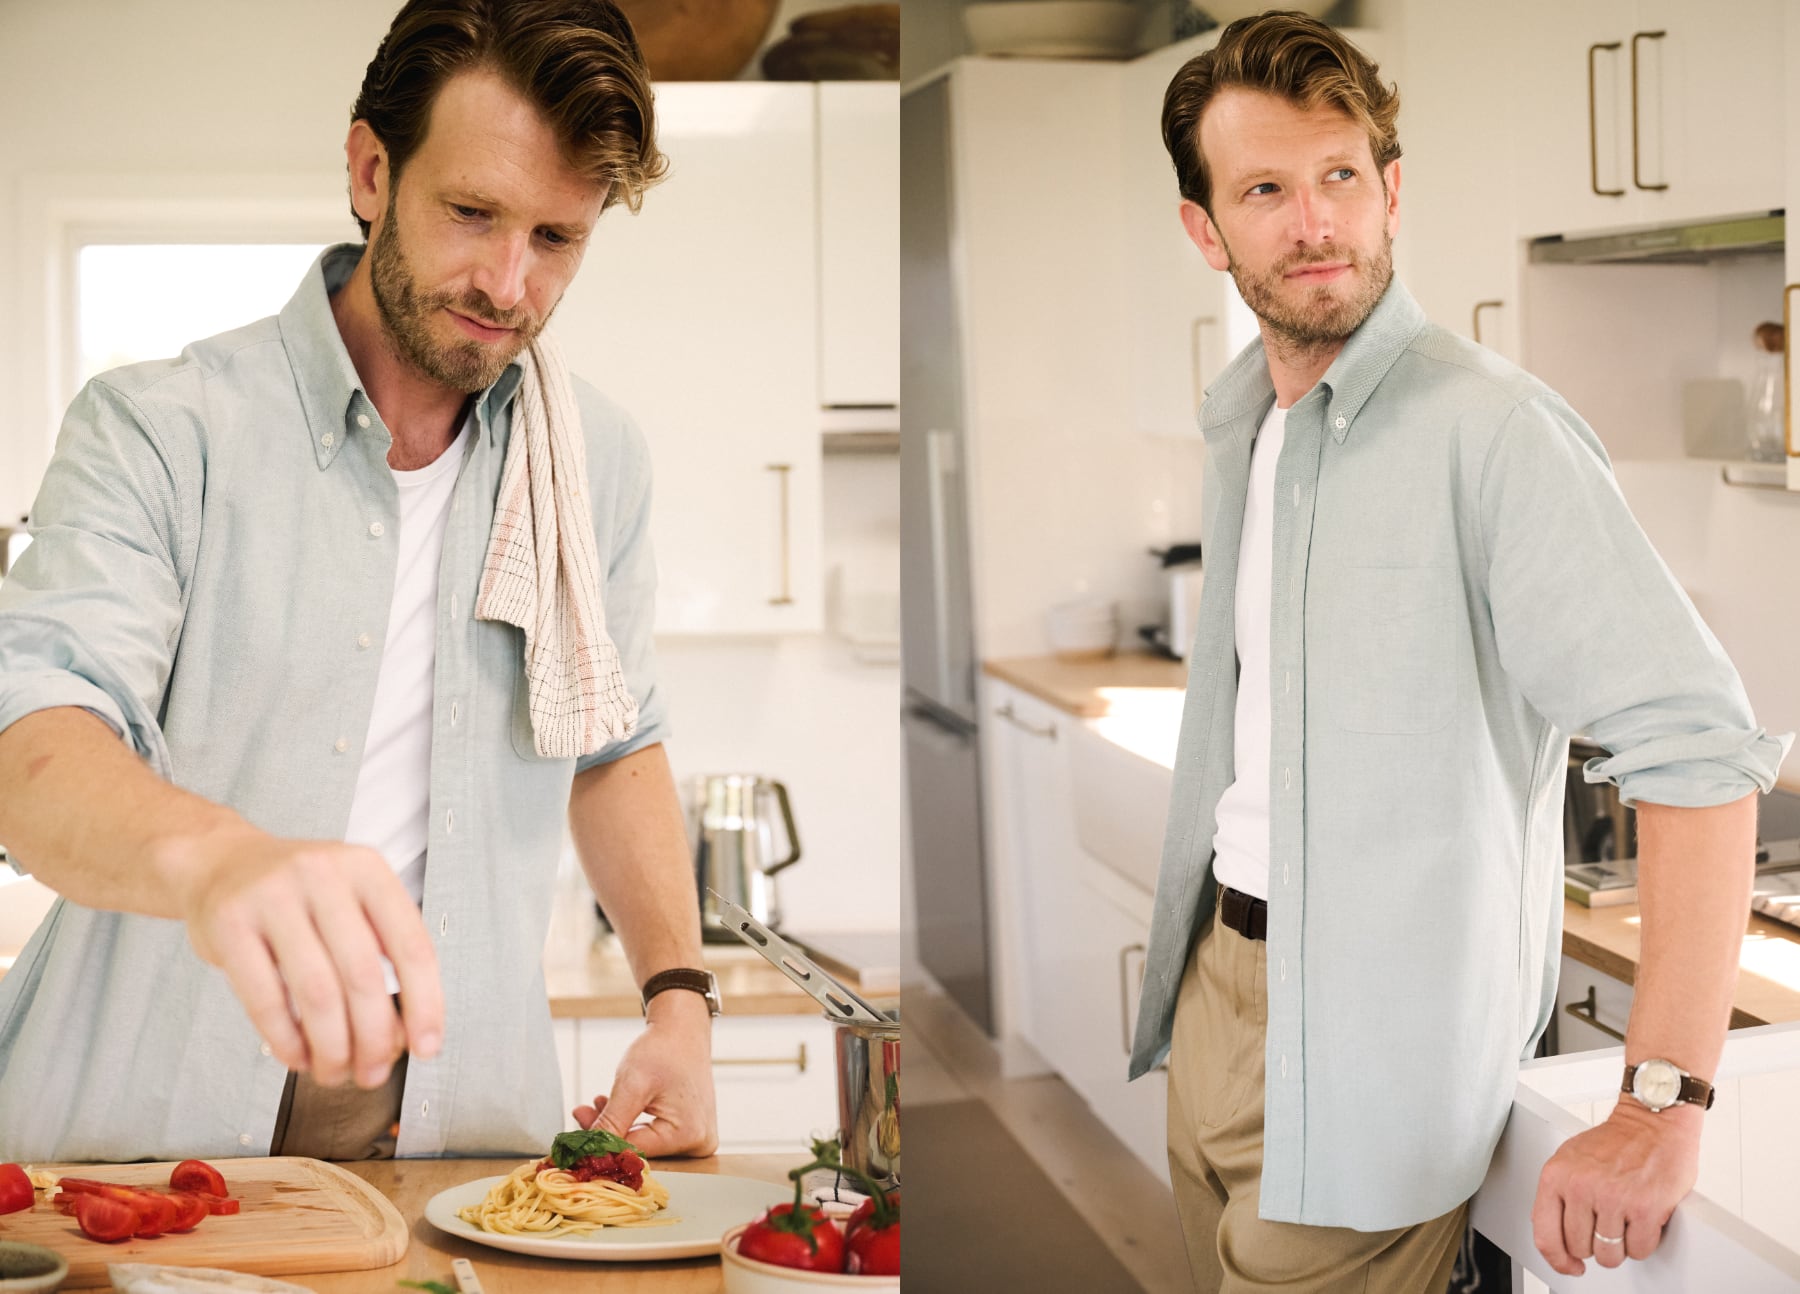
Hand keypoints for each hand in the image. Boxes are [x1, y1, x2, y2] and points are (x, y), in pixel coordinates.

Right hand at [175, 822, 443, 1089]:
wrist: (221, 863)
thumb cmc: (299, 896)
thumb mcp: (351, 901)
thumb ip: (381, 953)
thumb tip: (402, 1033)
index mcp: (367, 869)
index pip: (412, 945)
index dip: (425, 1003)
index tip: (427, 1046)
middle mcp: (324, 874)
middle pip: (363, 974)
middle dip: (374, 1037)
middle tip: (373, 1073)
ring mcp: (273, 895)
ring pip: (317, 991)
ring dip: (332, 1046)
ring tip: (336, 1072)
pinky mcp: (229, 923)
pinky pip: (265, 997)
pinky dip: (287, 1039)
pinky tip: (298, 1057)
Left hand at [572, 990, 716, 1155]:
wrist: (684, 1029)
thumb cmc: (663, 1050)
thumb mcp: (632, 1085)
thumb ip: (610, 1122)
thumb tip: (586, 1151)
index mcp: (689, 1135)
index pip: (635, 1152)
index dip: (602, 1143)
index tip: (576, 1131)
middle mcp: (699, 1143)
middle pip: (641, 1149)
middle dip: (609, 1133)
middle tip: (582, 1112)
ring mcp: (698, 1138)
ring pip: (645, 1143)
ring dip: (618, 1127)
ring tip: (597, 1103)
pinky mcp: (691, 1131)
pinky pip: (655, 1136)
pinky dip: (633, 1123)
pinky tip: (616, 1107)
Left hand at [1531, 1097, 1700, 1275]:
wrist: (1652, 1122)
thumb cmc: (1615, 1142)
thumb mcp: (1569, 1160)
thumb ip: (1557, 1194)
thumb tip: (1552, 1233)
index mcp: (1556, 1176)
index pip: (1545, 1235)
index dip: (1558, 1259)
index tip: (1569, 1265)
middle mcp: (1581, 1187)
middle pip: (1580, 1248)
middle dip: (1595, 1244)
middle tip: (1606, 1225)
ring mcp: (1613, 1198)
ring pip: (1609, 1255)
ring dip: (1620, 1246)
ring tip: (1624, 1221)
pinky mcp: (1645, 1208)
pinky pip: (1639, 1250)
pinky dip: (1643, 1242)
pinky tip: (1642, 1222)